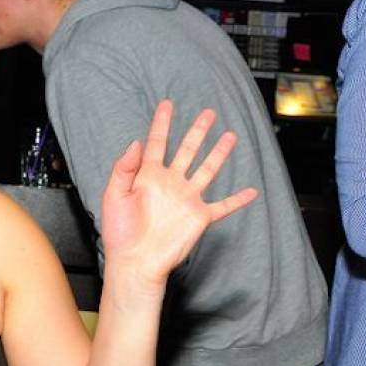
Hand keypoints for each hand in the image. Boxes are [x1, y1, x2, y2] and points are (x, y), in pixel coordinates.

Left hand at [99, 100, 258, 285]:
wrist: (135, 261)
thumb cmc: (119, 231)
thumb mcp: (114, 195)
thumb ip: (124, 167)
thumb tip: (136, 142)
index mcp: (147, 176)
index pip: (157, 143)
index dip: (161, 123)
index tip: (167, 104)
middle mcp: (170, 183)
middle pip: (187, 150)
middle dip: (197, 131)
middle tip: (208, 113)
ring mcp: (186, 198)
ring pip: (207, 170)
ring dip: (219, 153)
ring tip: (230, 136)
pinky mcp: (199, 217)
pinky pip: (223, 206)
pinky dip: (238, 199)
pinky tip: (252, 191)